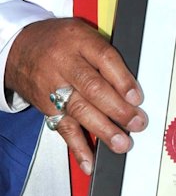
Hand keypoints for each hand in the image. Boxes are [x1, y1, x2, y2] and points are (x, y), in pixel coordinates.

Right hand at [5, 18, 146, 174]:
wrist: (19, 49)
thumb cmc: (59, 41)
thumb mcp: (82, 34)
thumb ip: (104, 54)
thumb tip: (131, 85)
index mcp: (79, 40)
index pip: (104, 58)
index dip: (122, 80)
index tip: (137, 97)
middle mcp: (65, 63)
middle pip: (93, 87)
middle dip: (117, 109)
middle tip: (136, 123)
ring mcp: (53, 87)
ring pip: (79, 110)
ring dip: (103, 130)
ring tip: (121, 143)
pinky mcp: (46, 107)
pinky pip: (63, 128)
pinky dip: (78, 147)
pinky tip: (90, 161)